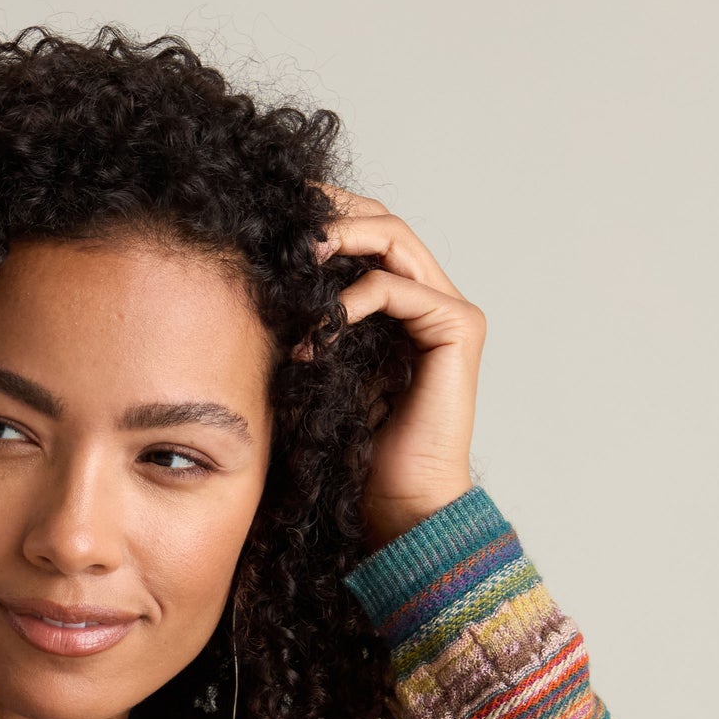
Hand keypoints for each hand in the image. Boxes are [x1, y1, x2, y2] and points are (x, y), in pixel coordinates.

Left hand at [293, 184, 485, 551]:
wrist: (399, 506)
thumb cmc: (358, 454)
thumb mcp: (321, 375)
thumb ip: (310, 328)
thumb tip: (260, 286)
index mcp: (400, 307)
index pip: (366, 237)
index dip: (325, 217)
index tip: (274, 213)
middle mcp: (430, 300)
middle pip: (383, 224)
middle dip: (331, 212)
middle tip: (283, 213)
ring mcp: (449, 311)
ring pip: (394, 240)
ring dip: (341, 239)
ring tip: (296, 257)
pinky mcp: (458, 329)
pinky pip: (399, 288)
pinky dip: (353, 299)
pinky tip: (318, 328)